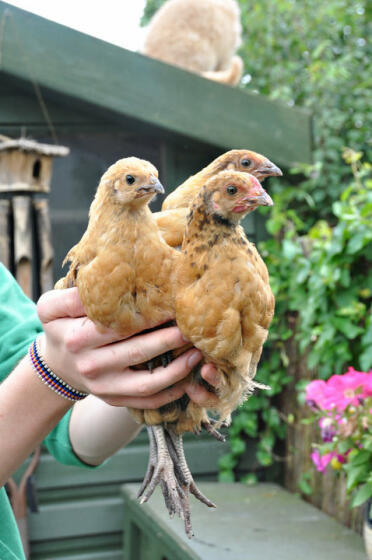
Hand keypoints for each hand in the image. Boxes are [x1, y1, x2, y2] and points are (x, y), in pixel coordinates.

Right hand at [36, 288, 218, 408]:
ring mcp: (104, 387)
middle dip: (168, 340)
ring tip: (198, 353)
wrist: (58, 365)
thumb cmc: (61, 328)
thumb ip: (72, 296)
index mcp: (77, 338)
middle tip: (192, 327)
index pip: (117, 326)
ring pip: (146, 383)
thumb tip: (102, 283)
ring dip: (176, 370)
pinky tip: (189, 379)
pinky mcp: (115, 400)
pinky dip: (170, 393)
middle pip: (136, 352)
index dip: (146, 316)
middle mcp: (91, 365)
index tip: (170, 305)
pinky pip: (147, 401)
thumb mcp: (52, 308)